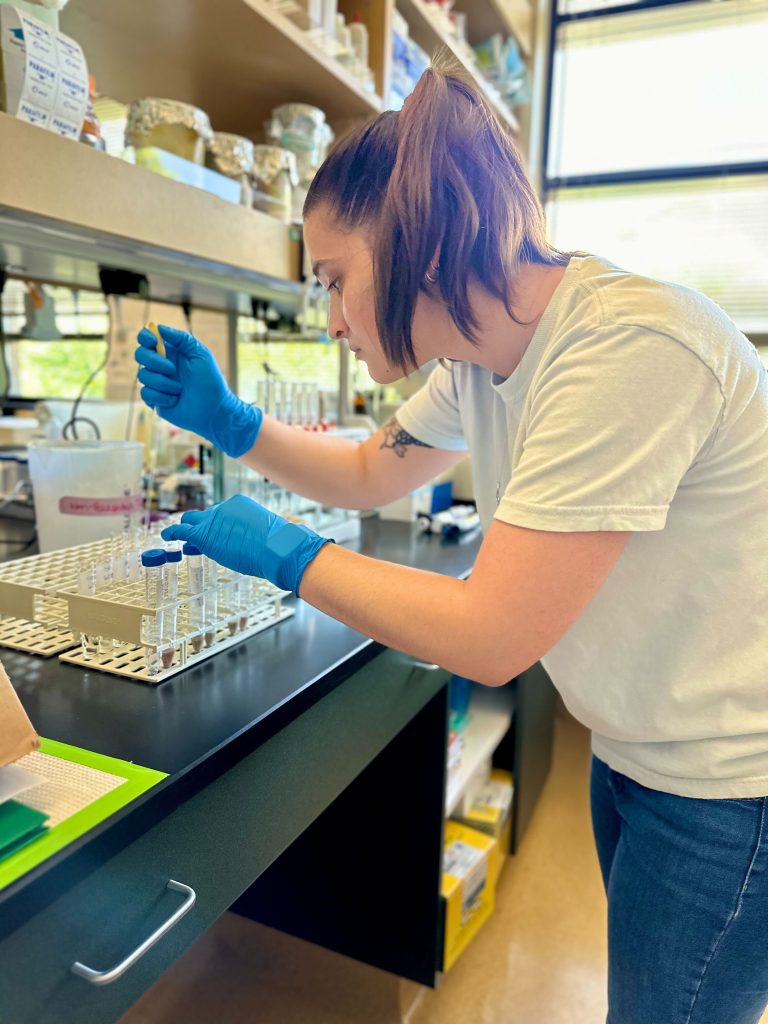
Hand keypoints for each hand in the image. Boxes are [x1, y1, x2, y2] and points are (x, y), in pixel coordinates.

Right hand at [134, 324, 262, 457]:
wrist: (214, 410)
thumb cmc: (211, 382)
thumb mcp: (201, 354)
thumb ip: (182, 339)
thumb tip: (159, 328)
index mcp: (170, 352)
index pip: (148, 339)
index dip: (145, 337)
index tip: (153, 342)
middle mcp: (161, 366)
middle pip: (140, 355)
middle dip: (153, 361)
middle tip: (172, 370)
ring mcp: (156, 382)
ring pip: (142, 375)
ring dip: (162, 382)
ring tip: (180, 389)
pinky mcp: (154, 399)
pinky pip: (145, 393)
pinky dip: (161, 396)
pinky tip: (174, 400)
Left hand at [161, 495, 331, 594]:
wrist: (276, 548)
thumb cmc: (277, 544)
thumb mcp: (264, 531)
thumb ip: (251, 531)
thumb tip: (250, 540)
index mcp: (238, 504)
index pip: (221, 511)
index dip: (217, 523)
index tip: (216, 530)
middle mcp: (223, 507)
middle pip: (204, 514)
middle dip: (199, 522)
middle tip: (195, 532)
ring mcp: (212, 519)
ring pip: (191, 520)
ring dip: (185, 527)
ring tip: (176, 533)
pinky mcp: (204, 534)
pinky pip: (182, 531)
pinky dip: (173, 532)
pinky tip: (167, 535)